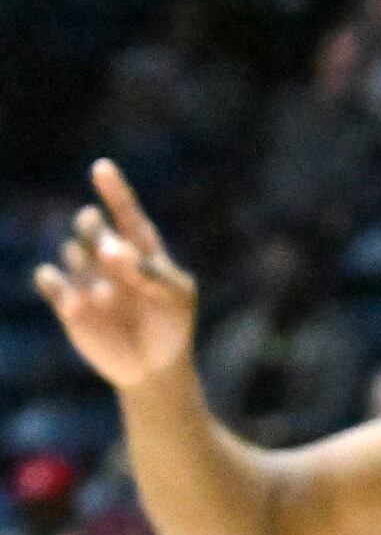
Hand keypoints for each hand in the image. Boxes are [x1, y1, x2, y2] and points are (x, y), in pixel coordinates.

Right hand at [36, 162, 198, 391]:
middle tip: (109, 251)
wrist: (154, 366)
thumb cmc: (173, 326)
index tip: (102, 167)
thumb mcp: (178, 297)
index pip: (127, 213)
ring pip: (71, 249)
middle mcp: (110, 259)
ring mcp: (87, 278)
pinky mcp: (68, 303)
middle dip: (94, 228)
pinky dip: (57, 281)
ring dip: (85, 260)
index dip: (114, 190)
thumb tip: (116, 250)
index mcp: (142, 251)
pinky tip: (77, 300)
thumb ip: (154, 272)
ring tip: (108, 294)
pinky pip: (48, 278)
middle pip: (90, 224)